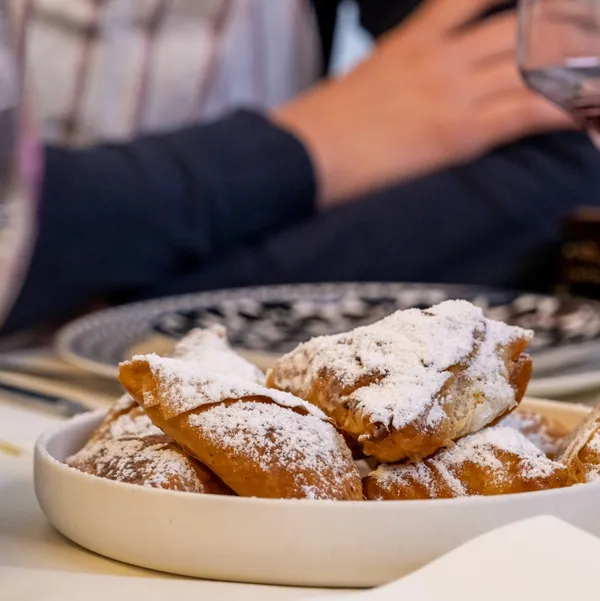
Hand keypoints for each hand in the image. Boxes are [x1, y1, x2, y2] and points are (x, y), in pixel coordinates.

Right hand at [273, 0, 572, 207]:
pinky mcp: (458, 129)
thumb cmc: (321, 127)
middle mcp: (440, 56)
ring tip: (595, 80)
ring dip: (576, 70)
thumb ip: (401, 68)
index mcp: (414, 40)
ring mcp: (451, 89)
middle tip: (586, 42)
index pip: (476, 0)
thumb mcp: (364, 81)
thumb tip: (418, 75)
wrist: (301, 156)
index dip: (522, 2)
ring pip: (534, 63)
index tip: (546, 6)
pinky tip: (586, 114)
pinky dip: (564, 110)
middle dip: (562, 33)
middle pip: (521, 28)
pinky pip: (527, 109)